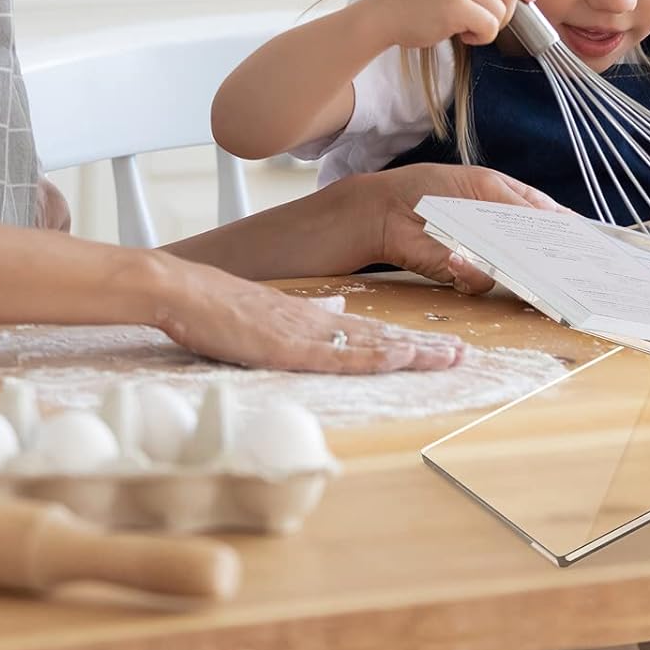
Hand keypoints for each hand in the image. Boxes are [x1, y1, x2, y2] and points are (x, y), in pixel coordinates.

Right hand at [154, 259, 466, 373]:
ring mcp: (306, 332)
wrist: (186, 292)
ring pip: (371, 344)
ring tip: (447, 356)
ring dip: (412, 352)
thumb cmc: (222, 308)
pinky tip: (398, 356)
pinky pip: (338, 353)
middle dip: (424, 347)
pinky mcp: (288, 345)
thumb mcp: (274, 312)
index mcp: (316, 318)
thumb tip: (340, 309)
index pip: (373, 332)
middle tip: (463, 353)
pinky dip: (372, 356)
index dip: (409, 341)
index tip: (441, 346)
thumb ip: (311, 312)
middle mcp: (319, 322)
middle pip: (382, 337)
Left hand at [353, 162, 558, 293]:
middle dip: (552, 257)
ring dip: (517, 266)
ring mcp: (484, 255)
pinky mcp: (463, 275)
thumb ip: (517, 203)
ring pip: (515, 271)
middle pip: (536, 249)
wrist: (383, 212)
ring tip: (516, 261)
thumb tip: (555, 218)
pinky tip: (458, 257)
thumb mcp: (481, 185)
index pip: (548, 217)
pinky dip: (473, 270)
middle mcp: (500, 233)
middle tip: (571, 263)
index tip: (591, 240)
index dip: (568, 229)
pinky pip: (482, 281)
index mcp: (508, 201)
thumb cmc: (428, 187)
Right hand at [372, 0, 534, 50]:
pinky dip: (481, 38)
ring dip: (488, 27)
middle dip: (504, 13)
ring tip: (465, 26)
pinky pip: (490, 28)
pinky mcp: (457, 6)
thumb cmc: (421, 1)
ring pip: (502, 11)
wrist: (387, 14)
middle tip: (482, 21)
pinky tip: (461, 34)